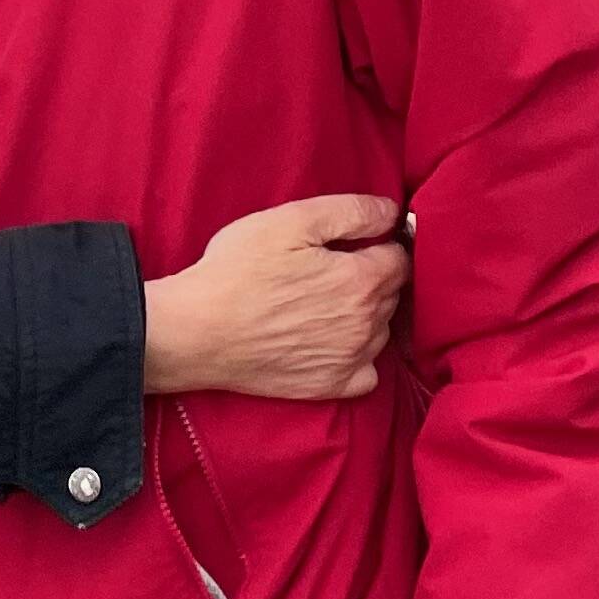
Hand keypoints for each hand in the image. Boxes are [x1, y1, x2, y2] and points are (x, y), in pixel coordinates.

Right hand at [141, 193, 408, 399]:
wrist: (198, 331)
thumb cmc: (239, 270)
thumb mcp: (292, 220)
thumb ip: (352, 212)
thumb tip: (392, 212)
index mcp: (361, 279)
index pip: (400, 258)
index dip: (381, 243)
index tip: (358, 241)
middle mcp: (366, 323)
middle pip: (392, 294)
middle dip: (374, 276)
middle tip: (333, 267)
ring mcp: (351, 359)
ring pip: (381, 330)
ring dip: (368, 314)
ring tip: (327, 301)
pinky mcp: (331, 386)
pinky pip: (368, 372)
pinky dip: (360, 356)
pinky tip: (333, 341)